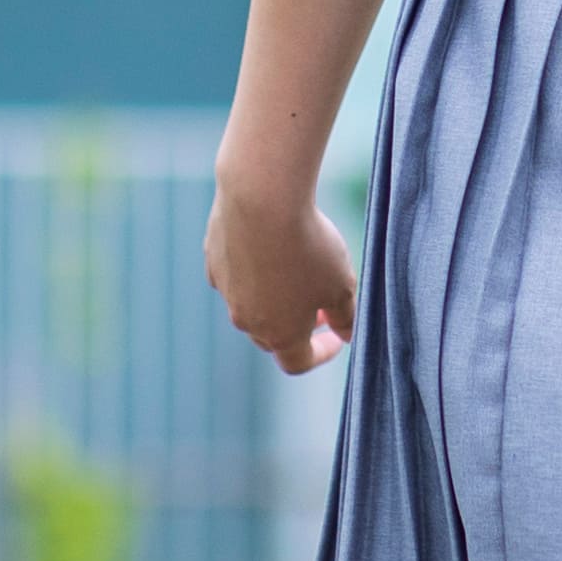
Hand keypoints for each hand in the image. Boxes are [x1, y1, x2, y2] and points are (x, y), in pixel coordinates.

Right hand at [205, 167, 358, 372]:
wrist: (262, 198)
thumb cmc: (308, 245)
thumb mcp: (342, 285)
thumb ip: (346, 317)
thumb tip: (347, 335)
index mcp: (279, 334)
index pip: (298, 362)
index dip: (322, 353)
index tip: (338, 336)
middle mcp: (246, 320)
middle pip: (271, 336)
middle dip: (296, 326)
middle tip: (318, 304)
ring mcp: (226, 290)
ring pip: (251, 303)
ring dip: (274, 296)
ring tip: (296, 266)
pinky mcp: (214, 260)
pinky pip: (236, 273)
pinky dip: (253, 267)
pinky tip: (269, 242)